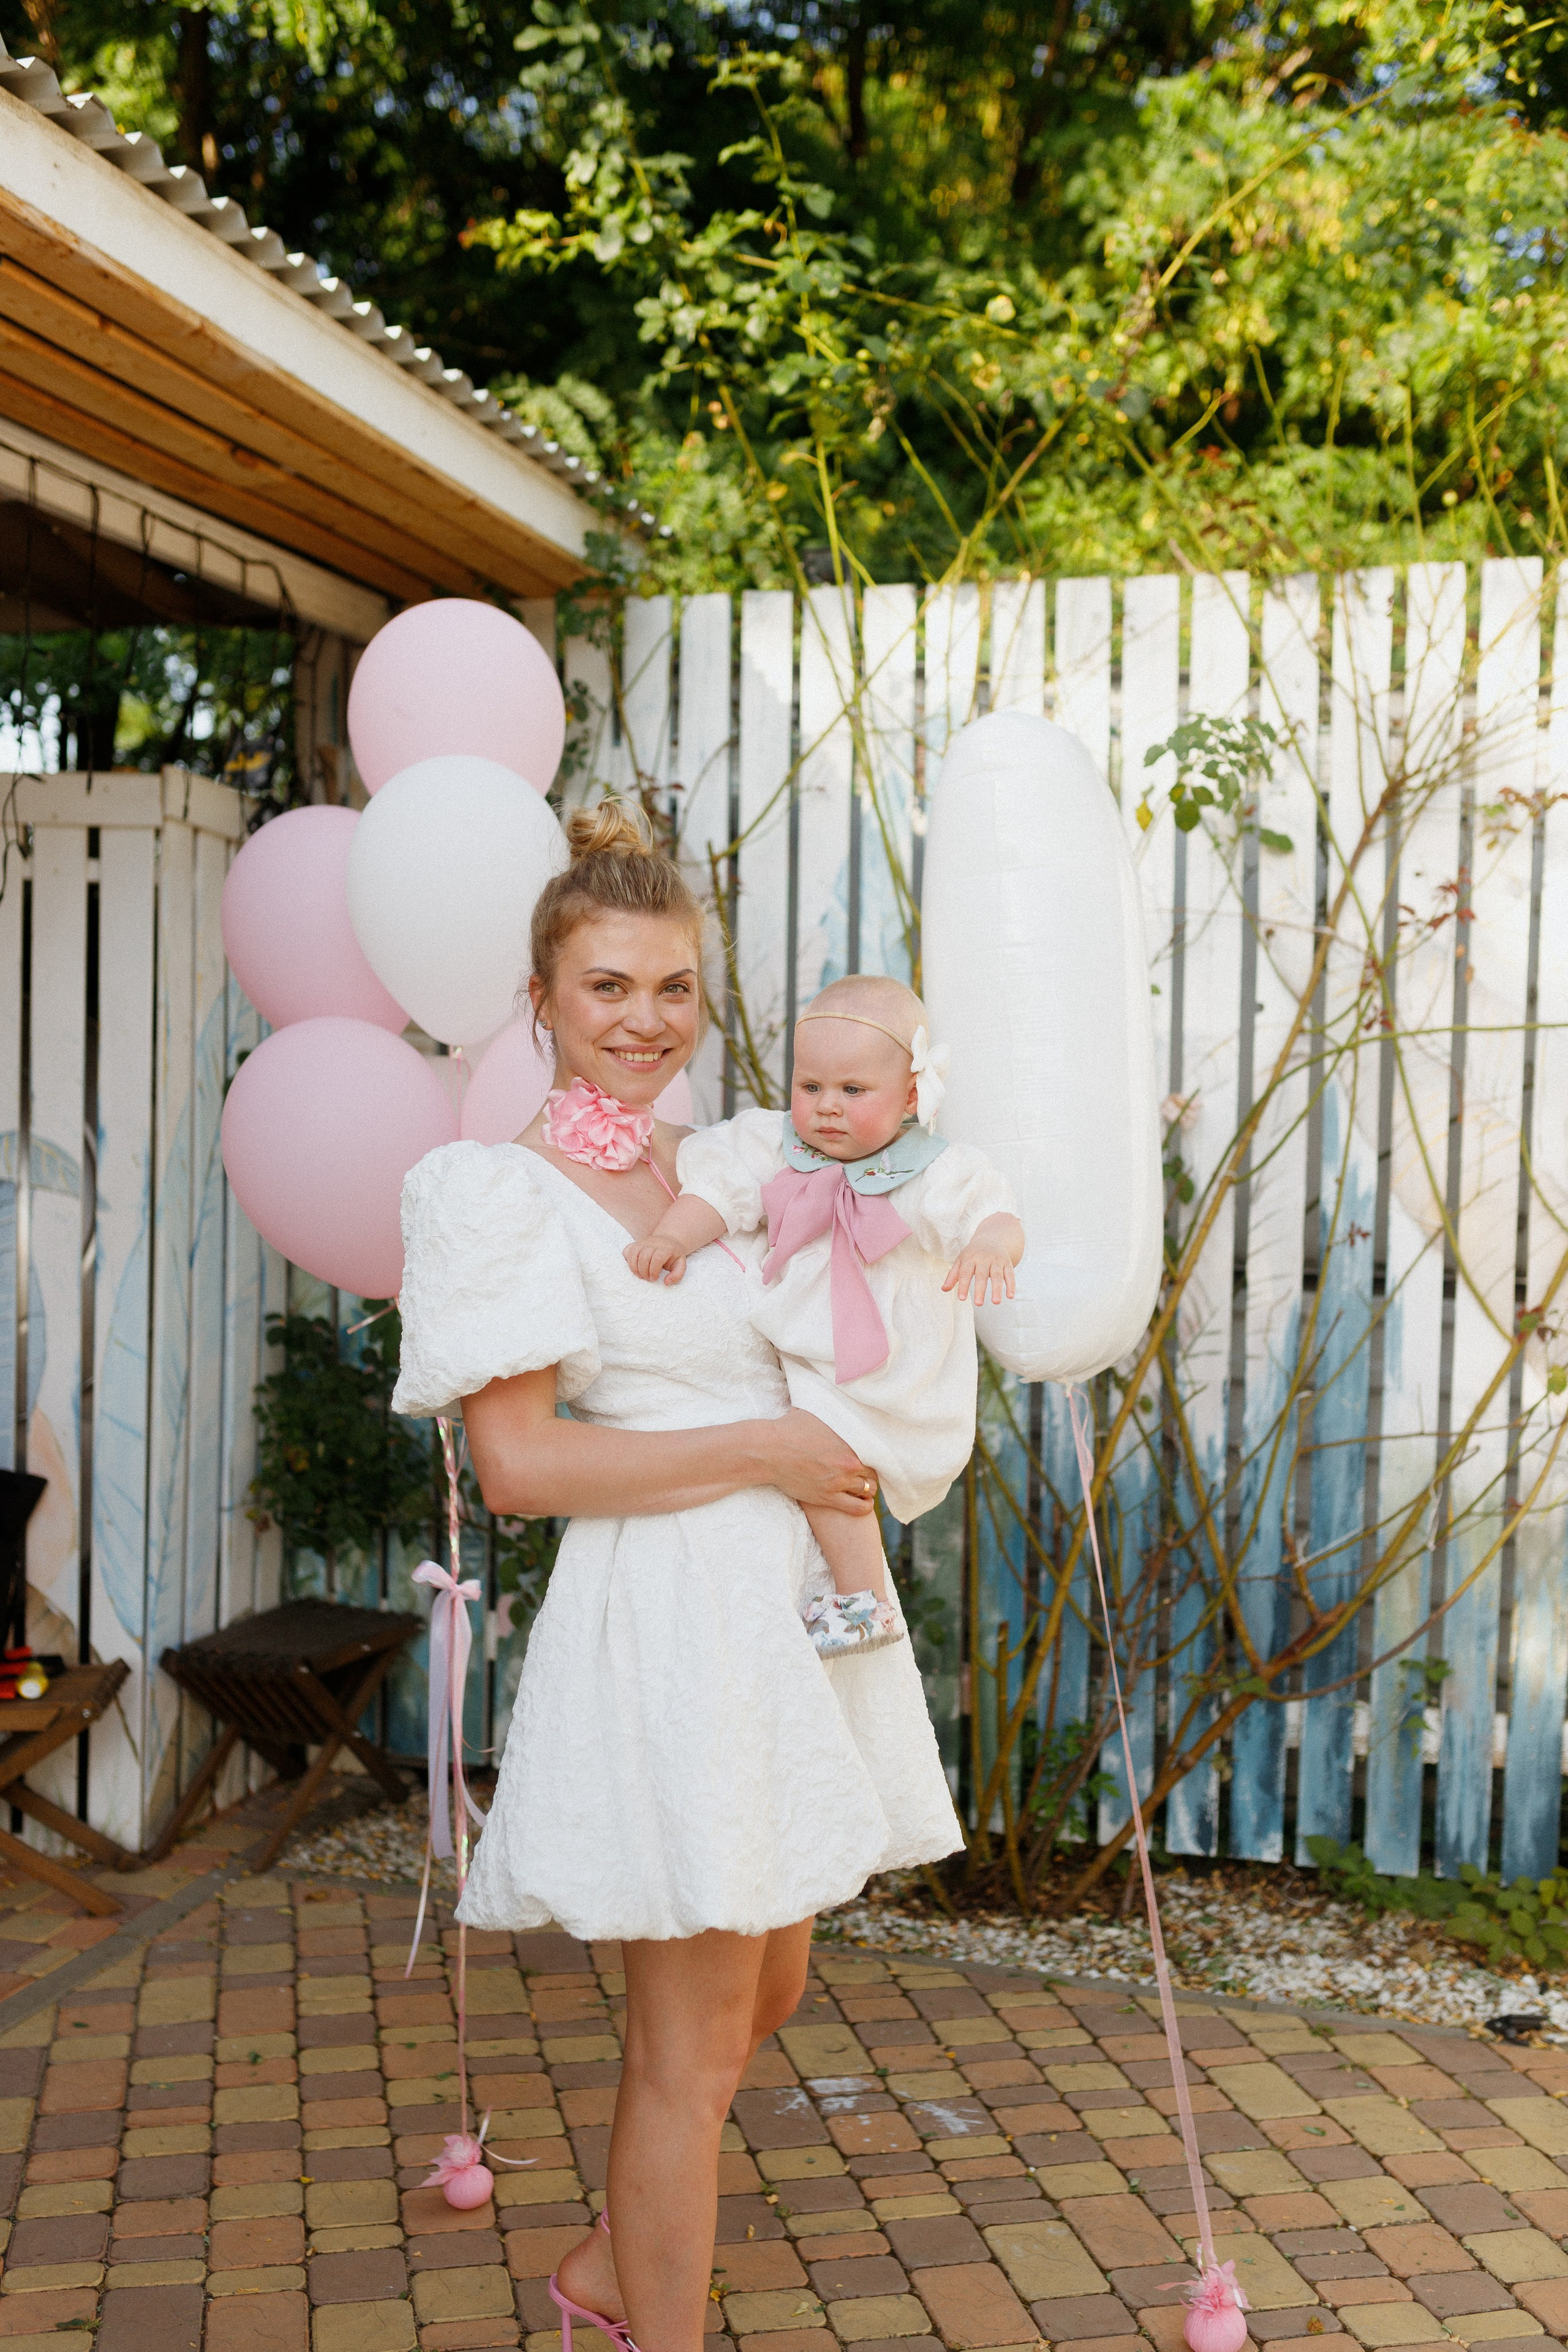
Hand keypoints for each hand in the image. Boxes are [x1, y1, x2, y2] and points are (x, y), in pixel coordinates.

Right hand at [624, 1234, 687, 1284]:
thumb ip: (677, 1275)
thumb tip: (666, 1282)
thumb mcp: (680, 1264)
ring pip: (633, 1254)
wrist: (668, 1240)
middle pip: (644, 1257)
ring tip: (641, 1275)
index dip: (654, 1271)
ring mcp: (643, 1242)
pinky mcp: (635, 1243)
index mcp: (666, 1247)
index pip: (657, 1258)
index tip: (655, 1278)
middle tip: (649, 1278)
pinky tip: (634, 1267)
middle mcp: (653, 1242)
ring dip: (635, 1268)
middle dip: (644, 1272)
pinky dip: (628, 1261)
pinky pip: (627, 1251)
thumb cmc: (673, 1256)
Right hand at [758, 1410, 878, 1515]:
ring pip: (868, 1490)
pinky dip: (864, 1506)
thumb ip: (833, 1411)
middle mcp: (848, 1464)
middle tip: (866, 1472)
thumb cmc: (789, 1428)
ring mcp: (838, 1482)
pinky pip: (857, 1508)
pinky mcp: (827, 1498)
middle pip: (874, 1472)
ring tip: (864, 1487)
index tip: (870, 1456)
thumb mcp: (815, 1413)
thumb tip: (838, 1393)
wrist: (768, 1451)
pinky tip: (864, 1503)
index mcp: (849, 1442)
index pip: (876, 1452)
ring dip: (867, 1489)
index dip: (874, 1455)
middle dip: (870, 1472)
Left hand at [943, 1244, 1016, 1304]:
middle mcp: (984, 1258)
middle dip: (980, 1289)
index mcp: (970, 1258)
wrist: (991, 1238)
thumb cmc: (973, 1254)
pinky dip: (1011, 1285)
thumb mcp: (961, 1261)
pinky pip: (1010, 1274)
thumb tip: (944, 1289)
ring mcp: (996, 1260)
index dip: (963, 1285)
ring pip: (997, 1275)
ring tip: (995, 1302)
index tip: (961, 1298)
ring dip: (997, 1289)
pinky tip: (1010, 1296)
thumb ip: (953, 1275)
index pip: (965, 1273)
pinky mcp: (1007, 1262)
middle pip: (982, 1275)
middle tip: (978, 1304)